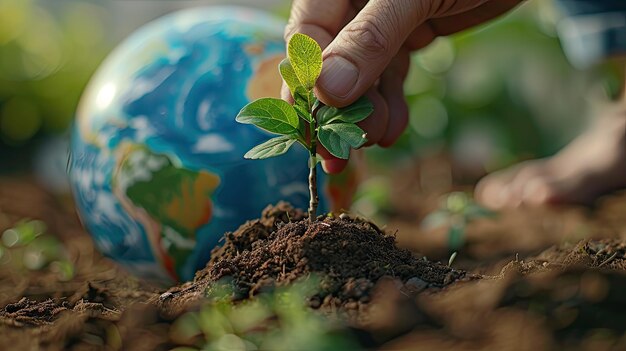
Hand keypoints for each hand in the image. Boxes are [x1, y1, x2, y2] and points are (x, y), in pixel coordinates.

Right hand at [283, 0, 522, 172]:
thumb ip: (371, 37)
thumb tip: (327, 91)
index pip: (307, 36)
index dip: (308, 83)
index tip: (317, 126)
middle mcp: (355, 3)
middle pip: (330, 62)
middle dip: (336, 109)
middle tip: (341, 152)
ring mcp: (381, 20)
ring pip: (361, 75)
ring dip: (366, 113)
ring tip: (377, 139)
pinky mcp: (409, 34)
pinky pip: (391, 74)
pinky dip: (391, 104)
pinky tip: (394, 131)